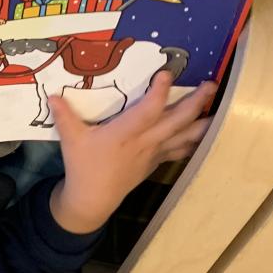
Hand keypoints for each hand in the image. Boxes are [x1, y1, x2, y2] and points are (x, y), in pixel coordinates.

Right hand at [48, 72, 215, 233]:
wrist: (93, 199)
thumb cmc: (83, 166)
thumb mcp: (71, 140)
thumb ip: (64, 116)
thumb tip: (52, 94)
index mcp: (125, 133)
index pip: (148, 110)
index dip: (160, 92)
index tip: (167, 73)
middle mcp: (145, 142)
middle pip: (177, 121)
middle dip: (196, 103)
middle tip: (211, 85)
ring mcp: (154, 153)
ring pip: (186, 136)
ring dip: (204, 122)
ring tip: (221, 108)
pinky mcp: (157, 161)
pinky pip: (181, 150)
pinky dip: (195, 141)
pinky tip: (208, 131)